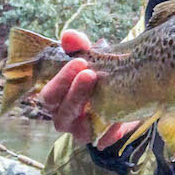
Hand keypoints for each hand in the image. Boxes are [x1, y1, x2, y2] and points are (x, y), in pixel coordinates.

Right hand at [39, 30, 137, 149]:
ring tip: (106, 93)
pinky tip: (119, 120)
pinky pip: (107, 139)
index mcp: (57, 100)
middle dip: (76, 94)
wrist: (125, 84)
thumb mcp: (90, 57)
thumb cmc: (98, 72)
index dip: (61, 80)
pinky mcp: (106, 137)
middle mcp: (67, 119)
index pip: (49, 96)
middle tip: (91, 74)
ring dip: (93, 112)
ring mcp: (85, 131)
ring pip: (82, 130)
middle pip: (63, 114)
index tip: (79, 61)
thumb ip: (80, 47)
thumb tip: (69, 36)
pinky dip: (112, 131)